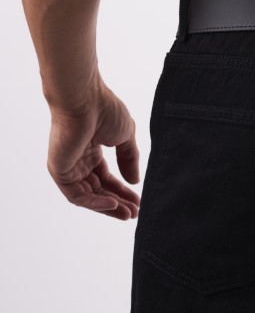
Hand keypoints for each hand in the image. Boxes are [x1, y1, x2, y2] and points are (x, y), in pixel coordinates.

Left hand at [47, 75, 140, 218]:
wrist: (85, 99)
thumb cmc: (104, 109)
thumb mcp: (126, 136)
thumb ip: (130, 159)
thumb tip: (135, 181)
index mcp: (91, 151)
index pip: (106, 178)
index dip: (122, 191)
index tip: (138, 201)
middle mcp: (78, 161)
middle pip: (98, 190)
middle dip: (117, 202)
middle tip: (135, 213)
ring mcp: (68, 167)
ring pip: (88, 196)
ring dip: (108, 206)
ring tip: (127, 213)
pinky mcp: (59, 171)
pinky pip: (77, 195)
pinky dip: (94, 202)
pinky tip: (112, 204)